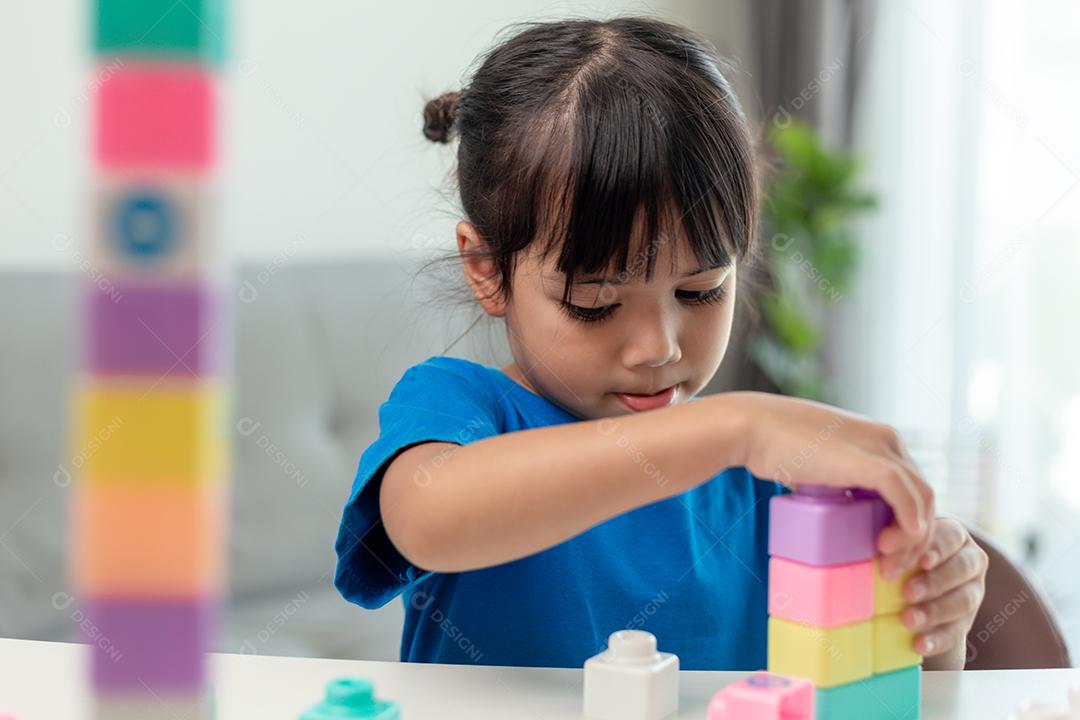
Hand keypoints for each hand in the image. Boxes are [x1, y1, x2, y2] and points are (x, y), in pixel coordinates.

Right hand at [729, 392, 934, 560]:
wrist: (753, 428)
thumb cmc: (776, 445)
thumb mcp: (819, 463)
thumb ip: (836, 479)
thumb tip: (837, 512)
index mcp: (878, 438)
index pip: (911, 486)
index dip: (908, 522)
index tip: (887, 551)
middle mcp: (888, 439)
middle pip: (923, 495)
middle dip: (914, 538)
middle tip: (890, 568)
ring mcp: (881, 448)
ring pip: (921, 499)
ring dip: (911, 538)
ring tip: (886, 563)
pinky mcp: (870, 461)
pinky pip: (905, 497)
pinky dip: (908, 524)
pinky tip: (895, 544)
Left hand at [899, 517, 987, 666]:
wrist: (909, 592)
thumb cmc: (898, 555)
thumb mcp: (898, 545)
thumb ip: (895, 543)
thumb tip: (882, 545)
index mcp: (954, 535)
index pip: (950, 537)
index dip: (936, 549)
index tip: (920, 562)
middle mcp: (970, 560)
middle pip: (961, 569)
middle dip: (934, 582)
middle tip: (908, 592)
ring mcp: (973, 590)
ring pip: (963, 601)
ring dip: (934, 611)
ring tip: (908, 619)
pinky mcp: (967, 620)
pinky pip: (956, 631)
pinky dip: (937, 639)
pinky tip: (919, 644)